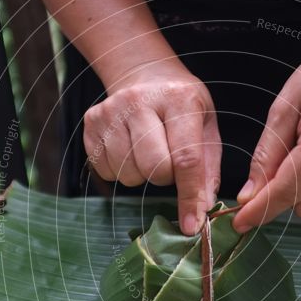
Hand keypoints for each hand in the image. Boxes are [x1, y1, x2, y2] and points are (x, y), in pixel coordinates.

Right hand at [83, 61, 221, 234]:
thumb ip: (207, 169)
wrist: (144, 73)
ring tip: (148, 151)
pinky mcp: (92, 122)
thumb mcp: (206, 126)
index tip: (192, 226)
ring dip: (142, 175)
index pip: (186, 158)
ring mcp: (112, 110)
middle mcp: (141, 101)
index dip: (190, 197)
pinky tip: (129, 149)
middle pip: (153, 168)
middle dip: (165, 178)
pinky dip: (121, 171)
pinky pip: (105, 170)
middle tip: (169, 162)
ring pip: (127, 173)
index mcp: (179, 100)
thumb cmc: (181, 106)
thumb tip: (202, 209)